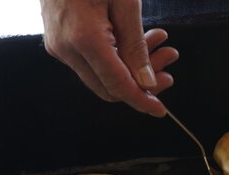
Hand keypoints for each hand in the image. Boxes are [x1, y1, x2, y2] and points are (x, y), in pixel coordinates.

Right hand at [40, 0, 178, 116]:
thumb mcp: (125, 4)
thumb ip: (137, 47)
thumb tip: (148, 83)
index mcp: (84, 40)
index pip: (118, 86)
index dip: (142, 101)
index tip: (160, 110)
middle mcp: (67, 48)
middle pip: (110, 87)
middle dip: (143, 81)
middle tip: (169, 62)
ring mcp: (59, 46)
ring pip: (103, 75)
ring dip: (134, 67)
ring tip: (161, 46)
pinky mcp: (59, 40)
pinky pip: (92, 61)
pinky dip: (118, 57)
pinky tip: (139, 40)